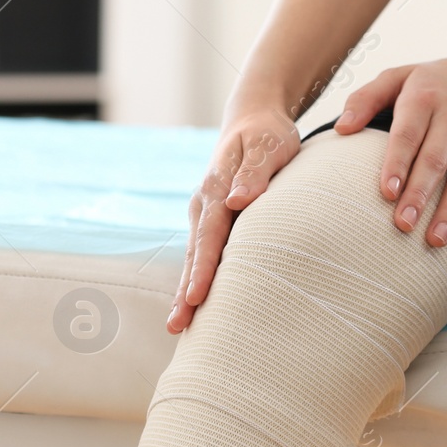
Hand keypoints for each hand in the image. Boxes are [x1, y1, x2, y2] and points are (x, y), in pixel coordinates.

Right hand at [168, 108, 300, 332]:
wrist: (254, 120)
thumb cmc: (268, 135)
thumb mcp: (269, 146)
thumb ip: (256, 173)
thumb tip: (236, 201)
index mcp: (216, 188)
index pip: (210, 236)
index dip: (203, 268)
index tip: (196, 297)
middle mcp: (204, 204)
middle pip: (196, 254)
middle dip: (186, 291)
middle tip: (178, 326)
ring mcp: (205, 213)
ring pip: (196, 257)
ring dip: (186, 291)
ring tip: (178, 326)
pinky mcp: (213, 221)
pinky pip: (203, 253)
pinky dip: (197, 278)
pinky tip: (194, 304)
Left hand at [335, 47, 446, 245]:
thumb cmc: (438, 81)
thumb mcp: (400, 76)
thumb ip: (365, 99)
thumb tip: (340, 129)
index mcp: (424, 98)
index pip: (408, 135)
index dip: (397, 164)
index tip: (386, 192)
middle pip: (436, 160)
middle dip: (420, 195)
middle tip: (403, 225)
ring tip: (434, 239)